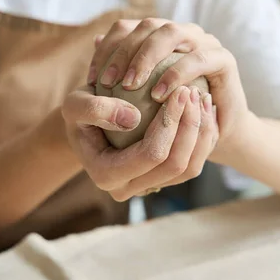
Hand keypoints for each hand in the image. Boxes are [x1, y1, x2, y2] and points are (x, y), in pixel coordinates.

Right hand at [61, 84, 217, 200]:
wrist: (86, 124)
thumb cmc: (79, 112)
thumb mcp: (74, 104)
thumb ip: (94, 109)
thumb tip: (132, 118)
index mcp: (106, 176)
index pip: (151, 154)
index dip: (169, 124)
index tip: (179, 90)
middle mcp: (128, 189)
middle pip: (175, 165)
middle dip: (190, 127)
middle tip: (195, 92)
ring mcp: (147, 187)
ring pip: (189, 168)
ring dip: (202, 133)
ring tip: (203, 98)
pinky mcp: (162, 178)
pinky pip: (192, 164)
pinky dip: (203, 138)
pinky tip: (205, 110)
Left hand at [90, 18, 248, 154]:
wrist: (215, 133)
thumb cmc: (172, 116)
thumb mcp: (140, 97)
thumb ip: (121, 68)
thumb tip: (96, 40)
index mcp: (160, 37)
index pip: (127, 28)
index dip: (107, 49)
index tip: (94, 79)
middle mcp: (183, 33)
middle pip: (148, 26)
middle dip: (124, 51)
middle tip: (108, 82)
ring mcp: (205, 42)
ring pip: (171, 33)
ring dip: (147, 57)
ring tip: (129, 85)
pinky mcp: (224, 59)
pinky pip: (197, 59)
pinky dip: (175, 74)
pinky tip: (158, 96)